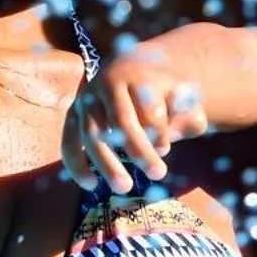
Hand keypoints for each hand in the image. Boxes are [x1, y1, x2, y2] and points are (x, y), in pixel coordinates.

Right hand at [62, 44, 208, 192]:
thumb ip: (188, 117)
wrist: (130, 69)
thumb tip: (167, 141)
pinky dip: (76, 164)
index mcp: (139, 77)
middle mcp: (108, 84)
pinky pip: (69, 141)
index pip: (149, 110)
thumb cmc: (161, 92)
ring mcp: (87, 99)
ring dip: (107, 163)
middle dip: (139, 151)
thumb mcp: (182, 98)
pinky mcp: (73, 114)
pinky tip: (90, 184)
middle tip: (158, 174)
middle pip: (122, 120)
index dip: (159, 133)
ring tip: (125, 187)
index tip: (164, 149)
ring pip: (92, 133)